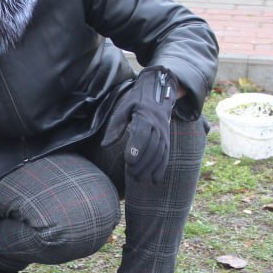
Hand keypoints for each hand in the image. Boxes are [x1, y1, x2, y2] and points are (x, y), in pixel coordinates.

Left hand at [102, 67, 177, 183]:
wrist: (158, 93)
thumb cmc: (137, 102)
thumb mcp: (124, 108)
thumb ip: (115, 126)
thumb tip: (104, 145)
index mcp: (146, 117)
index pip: (142, 134)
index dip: (136, 148)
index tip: (128, 161)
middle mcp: (158, 126)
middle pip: (152, 147)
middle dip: (142, 163)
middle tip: (131, 174)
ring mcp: (165, 134)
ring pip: (160, 153)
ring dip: (150, 168)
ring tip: (139, 179)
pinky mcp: (167, 140)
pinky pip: (166, 155)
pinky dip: (161, 168)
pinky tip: (155, 179)